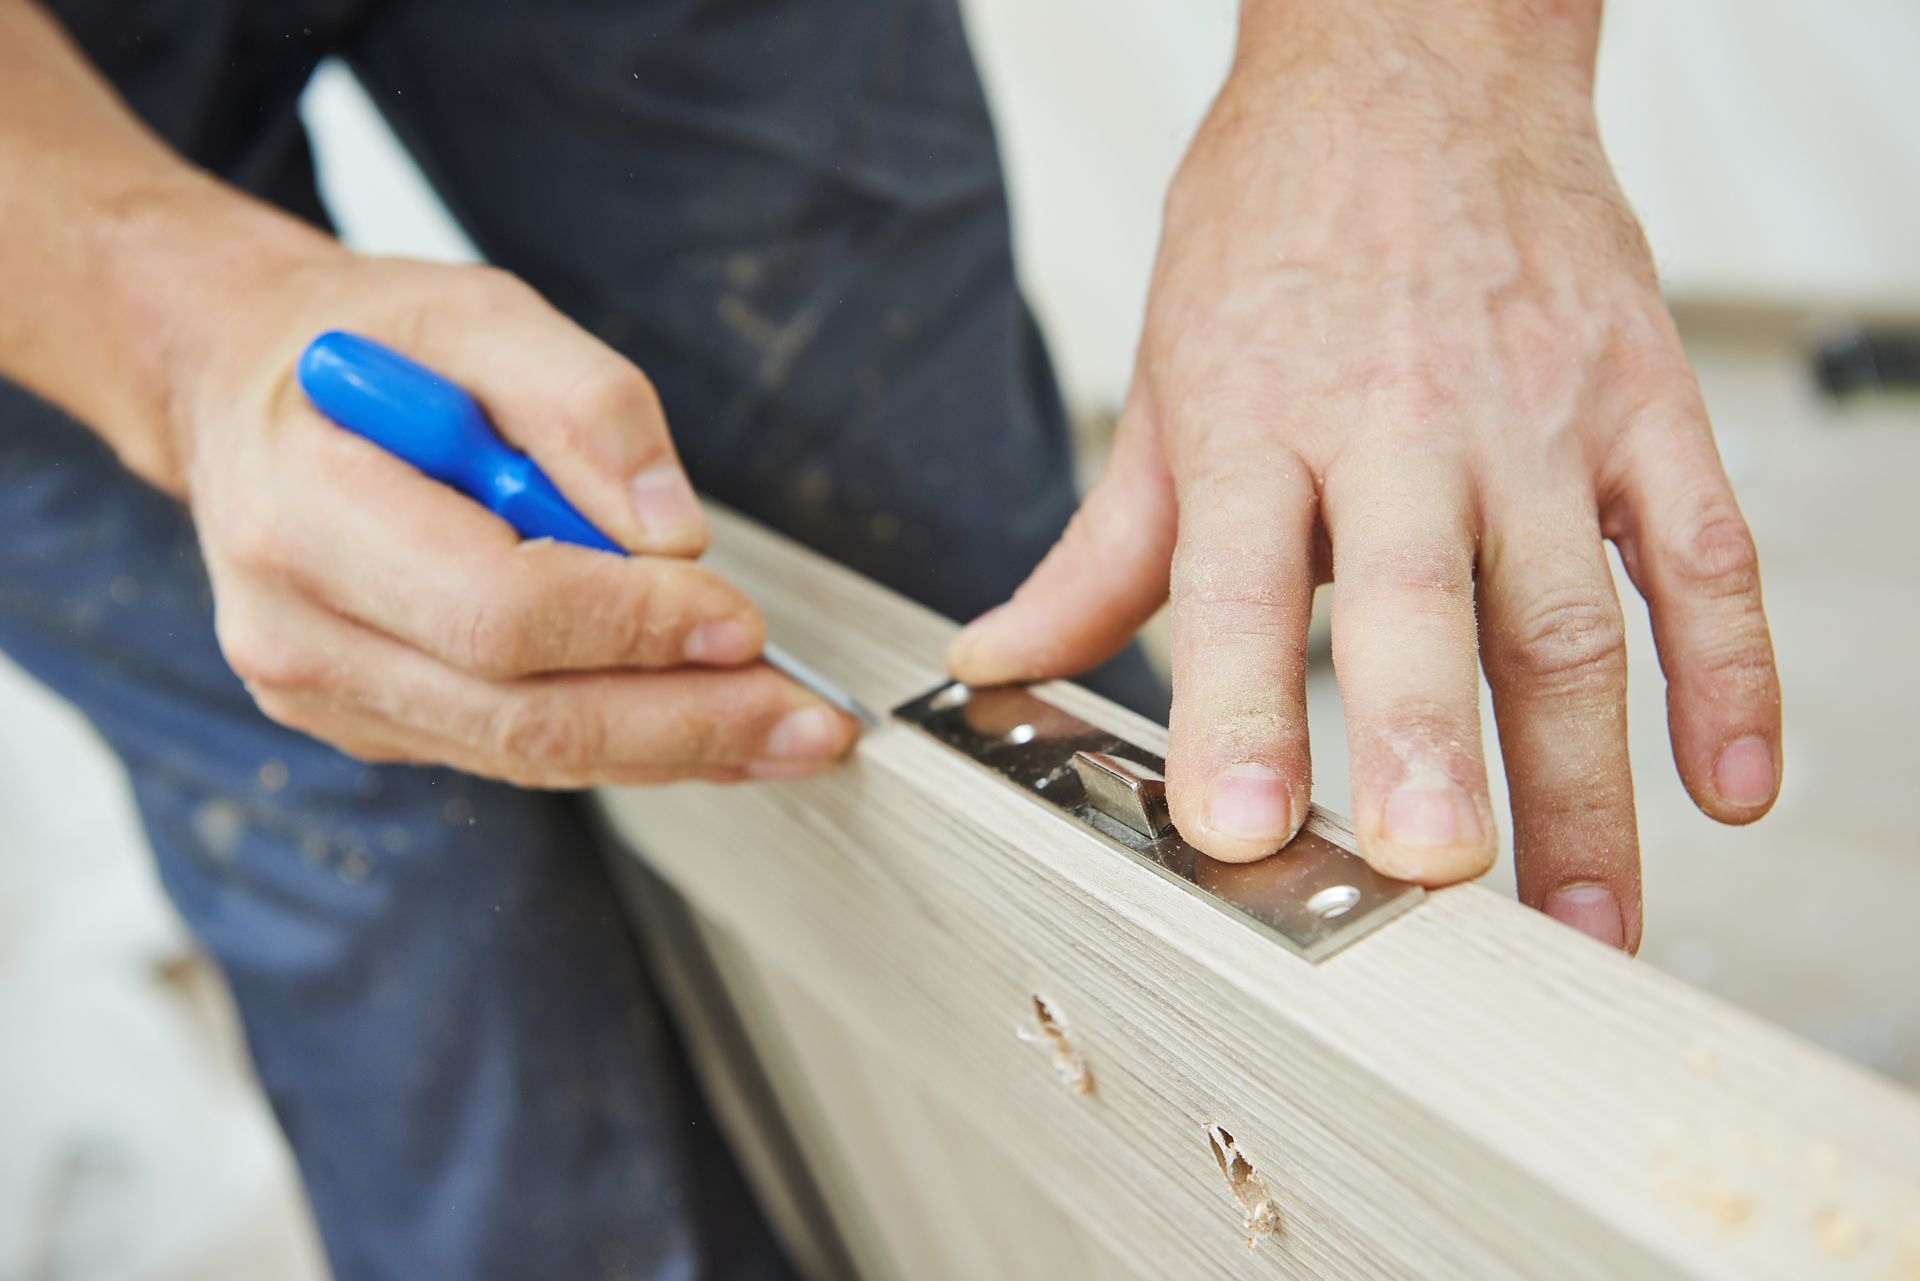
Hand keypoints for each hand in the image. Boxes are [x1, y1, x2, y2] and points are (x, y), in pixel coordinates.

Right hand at [168, 244, 857, 784]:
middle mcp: (296, 629)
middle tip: (806, 721)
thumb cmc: (361, 346)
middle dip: (684, 723)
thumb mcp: (478, 314)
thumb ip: (584, 403)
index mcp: (305, 513)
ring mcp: (324, 692)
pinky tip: (705, 726)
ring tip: (785, 735)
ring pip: (526, 755)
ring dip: (672, 750)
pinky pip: (511, 752)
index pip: (499, 611)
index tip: (742, 621)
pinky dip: (620, 744)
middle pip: (523, 717)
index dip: (634, 626)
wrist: (241, 389)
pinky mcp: (367, 720)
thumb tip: (675, 529)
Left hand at [947, 23, 1780, 949]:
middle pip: (1421, 596)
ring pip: (1572, 606)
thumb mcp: (1165, 374)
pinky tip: (1728, 786)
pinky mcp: (1643, 399)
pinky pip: (1705, 550)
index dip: (1238, 705)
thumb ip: (1099, 548)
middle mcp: (1400, 418)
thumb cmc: (1282, 221)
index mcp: (1259, 416)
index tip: (1234, 824)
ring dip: (1585, 774)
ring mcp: (1538, 411)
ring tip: (1578, 921)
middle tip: (1427, 870)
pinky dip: (1734, 672)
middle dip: (1424, 739)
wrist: (1416, 56)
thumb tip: (999, 657)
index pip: (1241, 578)